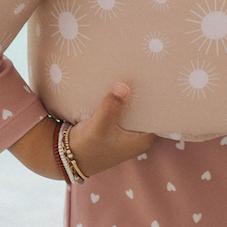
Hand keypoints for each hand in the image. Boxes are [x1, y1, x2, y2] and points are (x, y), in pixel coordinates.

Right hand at [11, 83, 151, 180]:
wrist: (62, 157)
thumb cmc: (85, 146)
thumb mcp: (99, 127)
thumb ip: (111, 107)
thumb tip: (124, 86)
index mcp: (142, 140)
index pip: (161, 117)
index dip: (163, 100)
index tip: (164, 80)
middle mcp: (138, 138)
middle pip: (149, 111)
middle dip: (149, 95)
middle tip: (152, 70)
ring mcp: (126, 133)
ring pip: (136, 110)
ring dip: (134, 97)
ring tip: (140, 72)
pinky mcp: (115, 128)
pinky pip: (125, 111)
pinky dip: (124, 101)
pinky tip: (123, 84)